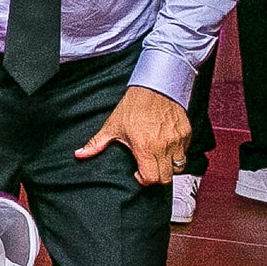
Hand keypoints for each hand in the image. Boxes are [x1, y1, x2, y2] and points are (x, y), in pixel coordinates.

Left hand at [75, 85, 190, 185]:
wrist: (155, 85)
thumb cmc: (133, 106)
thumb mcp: (113, 126)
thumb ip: (96, 143)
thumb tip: (79, 154)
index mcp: (145, 148)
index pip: (151, 178)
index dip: (144, 180)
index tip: (139, 173)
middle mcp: (163, 147)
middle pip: (166, 177)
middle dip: (156, 177)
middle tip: (148, 167)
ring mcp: (177, 140)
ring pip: (179, 167)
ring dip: (169, 167)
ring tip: (158, 159)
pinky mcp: (186, 134)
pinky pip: (185, 152)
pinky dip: (177, 154)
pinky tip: (166, 147)